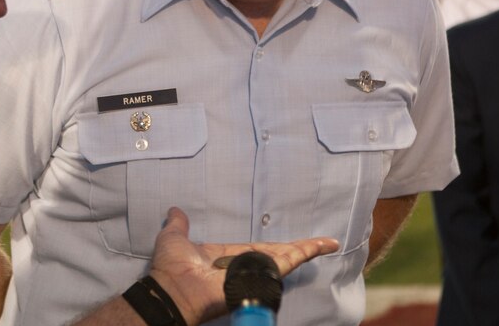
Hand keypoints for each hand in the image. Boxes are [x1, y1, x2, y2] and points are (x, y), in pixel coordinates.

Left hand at [148, 207, 338, 324]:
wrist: (173, 288)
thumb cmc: (172, 267)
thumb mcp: (174, 238)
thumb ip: (178, 225)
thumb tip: (174, 210)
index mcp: (227, 257)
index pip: (257, 250)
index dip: (274, 246)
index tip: (289, 243)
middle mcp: (243, 266)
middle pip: (277, 254)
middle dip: (299, 248)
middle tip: (321, 242)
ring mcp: (252, 273)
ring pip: (285, 258)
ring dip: (306, 249)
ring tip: (326, 243)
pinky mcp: (259, 277)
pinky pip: (284, 264)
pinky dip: (304, 254)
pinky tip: (319, 246)